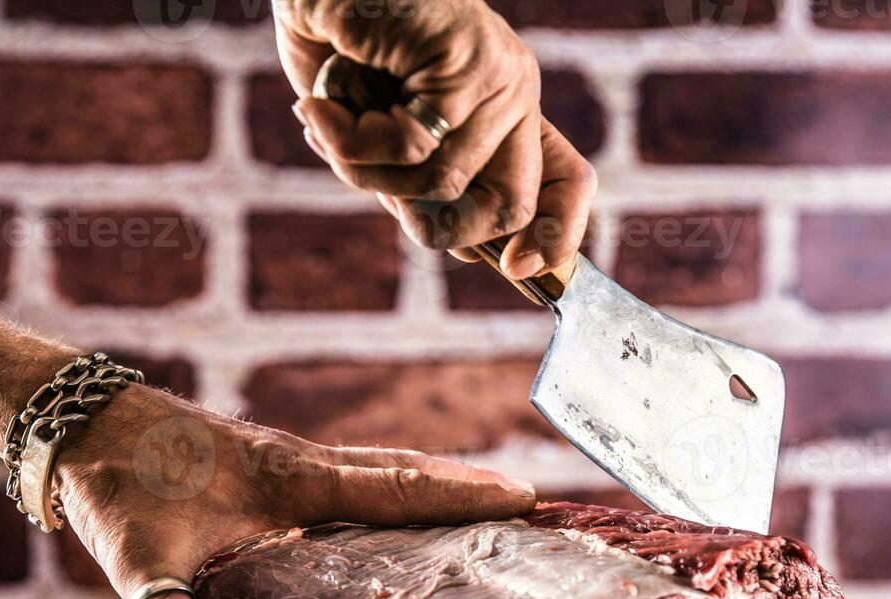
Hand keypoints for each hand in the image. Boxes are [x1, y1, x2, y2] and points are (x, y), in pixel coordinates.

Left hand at [55, 385, 536, 598]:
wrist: (81, 423)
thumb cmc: (118, 483)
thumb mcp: (140, 557)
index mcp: (293, 479)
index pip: (396, 486)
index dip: (461, 493)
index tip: (526, 497)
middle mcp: (304, 464)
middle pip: (407, 473)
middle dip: (470, 490)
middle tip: (533, 508)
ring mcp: (290, 463)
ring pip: (382, 473)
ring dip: (436, 489)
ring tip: (487, 513)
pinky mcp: (272, 471)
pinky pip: (354, 480)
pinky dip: (394, 494)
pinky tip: (394, 525)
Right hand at [274, 0, 595, 278]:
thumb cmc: (335, 37)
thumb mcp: (381, 124)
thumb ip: (416, 176)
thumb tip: (450, 241)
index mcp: (506, 108)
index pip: (570, 180)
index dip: (557, 234)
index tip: (518, 270)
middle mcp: (515, 91)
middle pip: (509, 206)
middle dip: (432, 224)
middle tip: (367, 179)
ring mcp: (496, 75)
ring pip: (442, 184)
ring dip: (364, 169)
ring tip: (325, 120)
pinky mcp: (463, 61)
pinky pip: (409, 149)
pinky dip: (350, 139)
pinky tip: (320, 104)